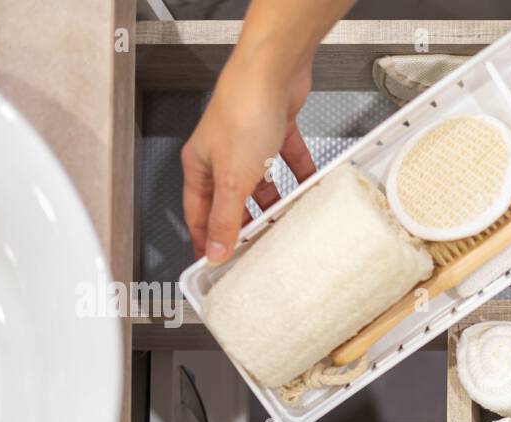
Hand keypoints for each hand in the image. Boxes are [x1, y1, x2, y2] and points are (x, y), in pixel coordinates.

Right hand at [181, 50, 316, 262]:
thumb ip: (226, 217)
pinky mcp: (275, 130)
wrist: (272, 71)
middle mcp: (222, 155)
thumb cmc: (243, 113)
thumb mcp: (233, 178)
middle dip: (245, 224)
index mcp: (201, 166)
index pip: (199, 212)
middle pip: (232, 199)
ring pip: (261, 183)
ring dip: (274, 203)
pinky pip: (288, 161)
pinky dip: (299, 175)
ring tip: (287, 225)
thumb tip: (215, 250)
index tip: (215, 261)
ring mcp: (250, 143)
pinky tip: (310, 189)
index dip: (206, 238)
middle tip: (257, 249)